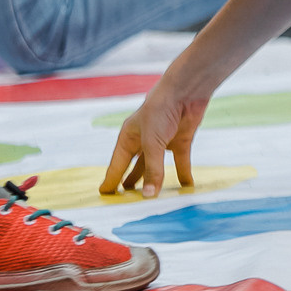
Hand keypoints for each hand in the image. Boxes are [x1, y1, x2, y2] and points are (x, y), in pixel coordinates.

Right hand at [101, 81, 210, 196]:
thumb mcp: (152, 143)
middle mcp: (143, 140)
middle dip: (130, 182)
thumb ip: (152, 170)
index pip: (117, 164)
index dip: (111, 179)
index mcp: (129, 137)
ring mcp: (162, 141)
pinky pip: (181, 162)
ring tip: (148, 197)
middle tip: (125, 200)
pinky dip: (184, 174)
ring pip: (156, 166)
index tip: (104, 193)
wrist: (185, 91)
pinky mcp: (180, 140)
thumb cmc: (160, 110)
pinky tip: (185, 186)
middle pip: (135, 166)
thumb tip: (149, 196)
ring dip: (154, 180)